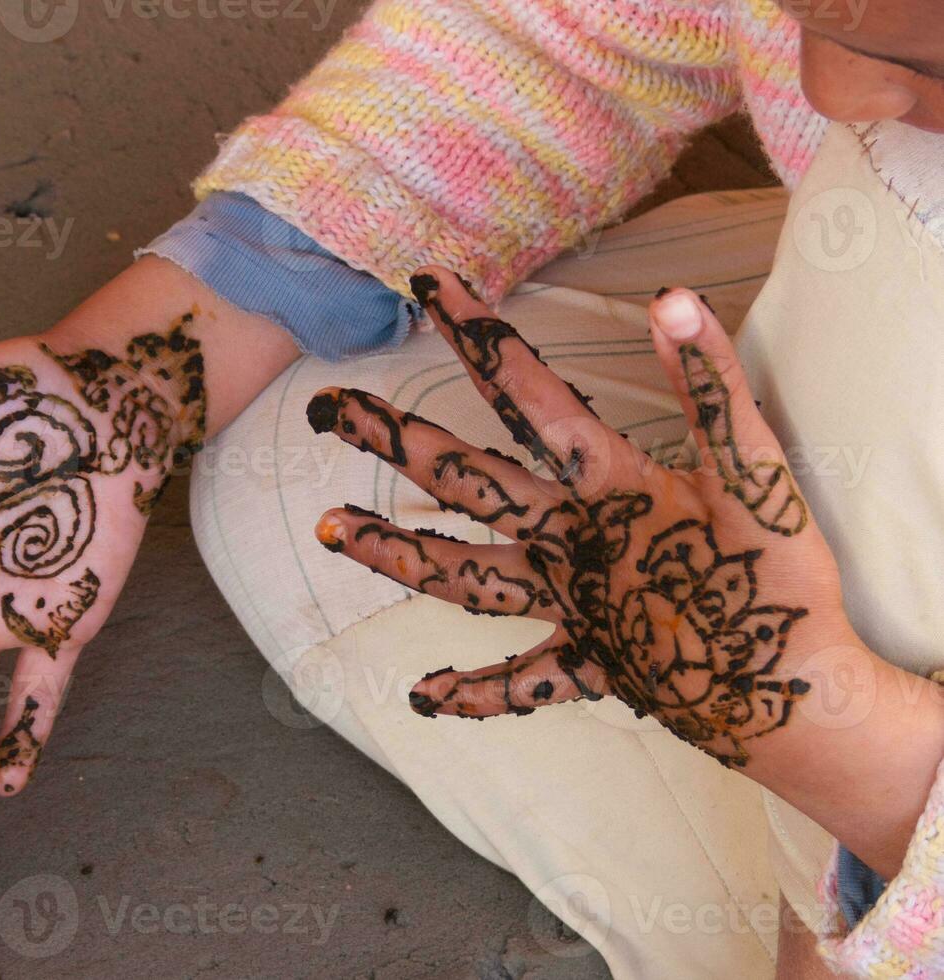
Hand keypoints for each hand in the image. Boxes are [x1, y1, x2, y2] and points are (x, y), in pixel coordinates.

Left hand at [309, 268, 862, 767]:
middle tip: (326, 407)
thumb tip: (671, 301)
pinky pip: (520, 681)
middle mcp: (568, 543)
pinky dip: (474, 692)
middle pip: (466, 480)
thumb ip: (711, 386)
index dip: (477, 331)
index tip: (426, 280)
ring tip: (329, 531)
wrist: (796, 697)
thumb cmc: (778, 582)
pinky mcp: (586, 661)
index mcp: (604, 489)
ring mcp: (568, 606)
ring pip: (466, 576)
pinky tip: (420, 697)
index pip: (527, 391)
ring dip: (398, 553)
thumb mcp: (754, 472)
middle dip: (395, 439)